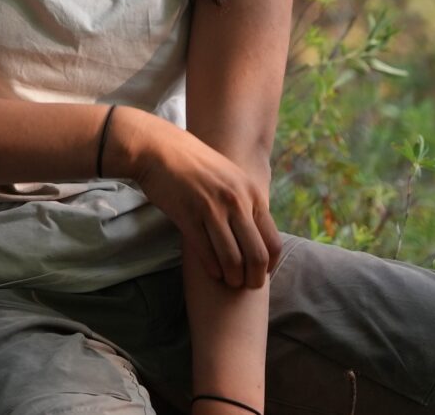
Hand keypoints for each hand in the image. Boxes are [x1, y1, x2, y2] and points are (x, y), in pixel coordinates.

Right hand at [105, 108, 280, 288]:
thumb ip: (247, 203)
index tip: (260, 272)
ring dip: (232, 278)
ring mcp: (212, 209)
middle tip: (245, 285)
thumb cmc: (197, 165)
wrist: (161, 149)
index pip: (273, 242)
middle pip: (256, 256)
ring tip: (228, 282)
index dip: (269, 265)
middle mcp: (236, 201)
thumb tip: (259, 234)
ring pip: (232, 259)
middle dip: (253, 278)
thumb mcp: (231, 178)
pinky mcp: (188, 216)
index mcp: (251, 193)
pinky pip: (206, 253)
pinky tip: (211, 272)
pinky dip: (212, 269)